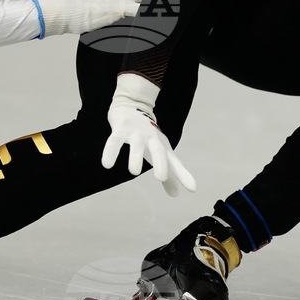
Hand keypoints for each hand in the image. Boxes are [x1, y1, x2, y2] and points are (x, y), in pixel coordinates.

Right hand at [101, 73, 195, 195]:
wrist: (133, 105)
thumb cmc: (149, 135)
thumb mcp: (160, 151)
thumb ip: (169, 173)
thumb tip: (175, 195)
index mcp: (161, 145)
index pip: (173, 161)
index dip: (183, 174)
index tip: (192, 188)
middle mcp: (151, 138)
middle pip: (158, 150)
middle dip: (161, 162)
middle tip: (162, 178)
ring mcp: (136, 133)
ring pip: (136, 145)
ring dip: (136, 157)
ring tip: (134, 171)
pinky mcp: (120, 128)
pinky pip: (115, 141)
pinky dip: (111, 152)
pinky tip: (107, 164)